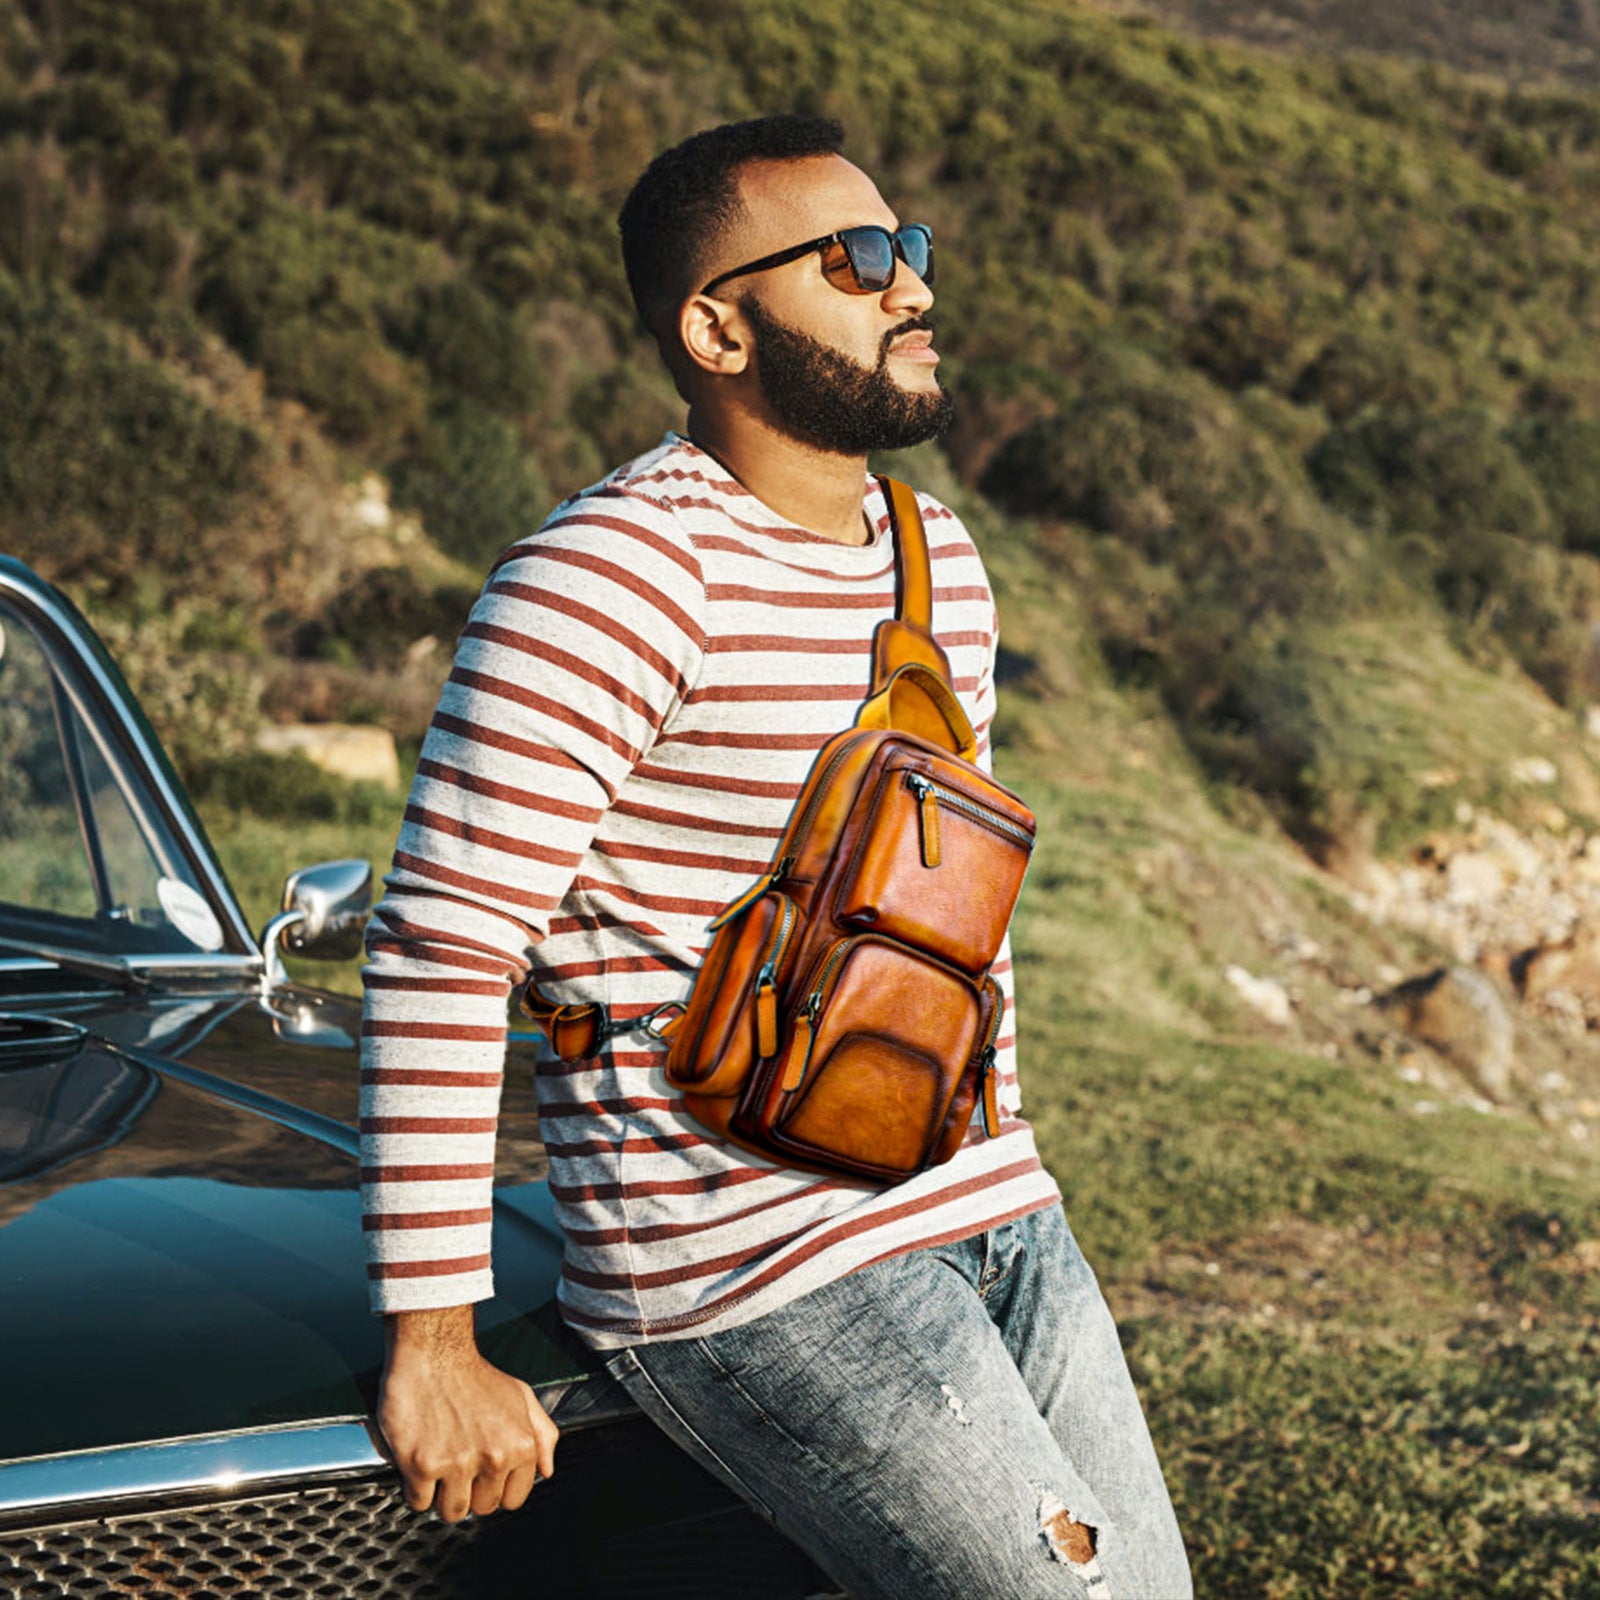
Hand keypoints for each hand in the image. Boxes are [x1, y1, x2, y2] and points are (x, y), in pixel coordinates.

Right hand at [376, 1305, 558, 1521]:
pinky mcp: (422, 1464)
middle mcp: (493, 1457)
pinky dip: (415, 1485)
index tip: (483, 1472)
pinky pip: (418, 1501)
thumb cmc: (475, 1376)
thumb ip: (542, 1434)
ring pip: (451, 1511)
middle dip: (469, 1491)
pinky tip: (420, 1456)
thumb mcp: (521, 1396)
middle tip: (458, 1461)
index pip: (513, 1499)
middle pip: (481, 1508)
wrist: (433, 1353)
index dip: (496, 1487)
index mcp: (520, 1445)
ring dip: (442, 1493)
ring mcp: (457, 1463)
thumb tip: (547, 1471)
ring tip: (440, 1459)